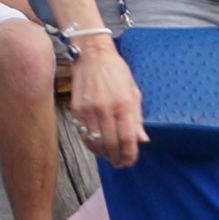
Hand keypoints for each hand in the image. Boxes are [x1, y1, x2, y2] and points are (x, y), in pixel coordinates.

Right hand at [65, 44, 145, 166]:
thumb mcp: (134, 91)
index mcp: (124, 104)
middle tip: (120, 163)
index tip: (130, 161)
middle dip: (117, 158)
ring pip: (95, 142)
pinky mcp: (76, 109)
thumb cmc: (116, 71)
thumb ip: (137, 118)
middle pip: (111, 144)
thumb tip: (142, 139)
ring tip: (109, 157)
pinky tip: (96, 146)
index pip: (127, 138)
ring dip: (103, 154)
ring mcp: (88, 110)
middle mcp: (105, 108)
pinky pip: (83, 134)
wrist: (92, 55)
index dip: (129, 154)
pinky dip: (90, 144)